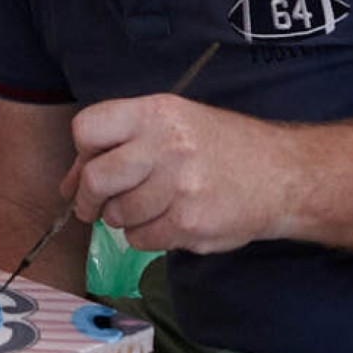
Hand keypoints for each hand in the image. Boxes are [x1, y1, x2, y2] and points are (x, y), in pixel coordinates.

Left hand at [65, 95, 295, 254]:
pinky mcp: (190, 225)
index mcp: (156, 113)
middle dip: (86, 198)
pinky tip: (166, 222)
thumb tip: (70, 181)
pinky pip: (141, 239)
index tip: (85, 166)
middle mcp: (166, 146)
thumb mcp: (174, 121)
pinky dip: (145, 237)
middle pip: (96, 178)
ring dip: (122, 218)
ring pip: (117, 214)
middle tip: (91, 205)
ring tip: (146, 208)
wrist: (282, 176)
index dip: (80, 152)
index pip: (88, 128)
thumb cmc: (221, 146)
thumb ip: (123, 140)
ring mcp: (179, 188)